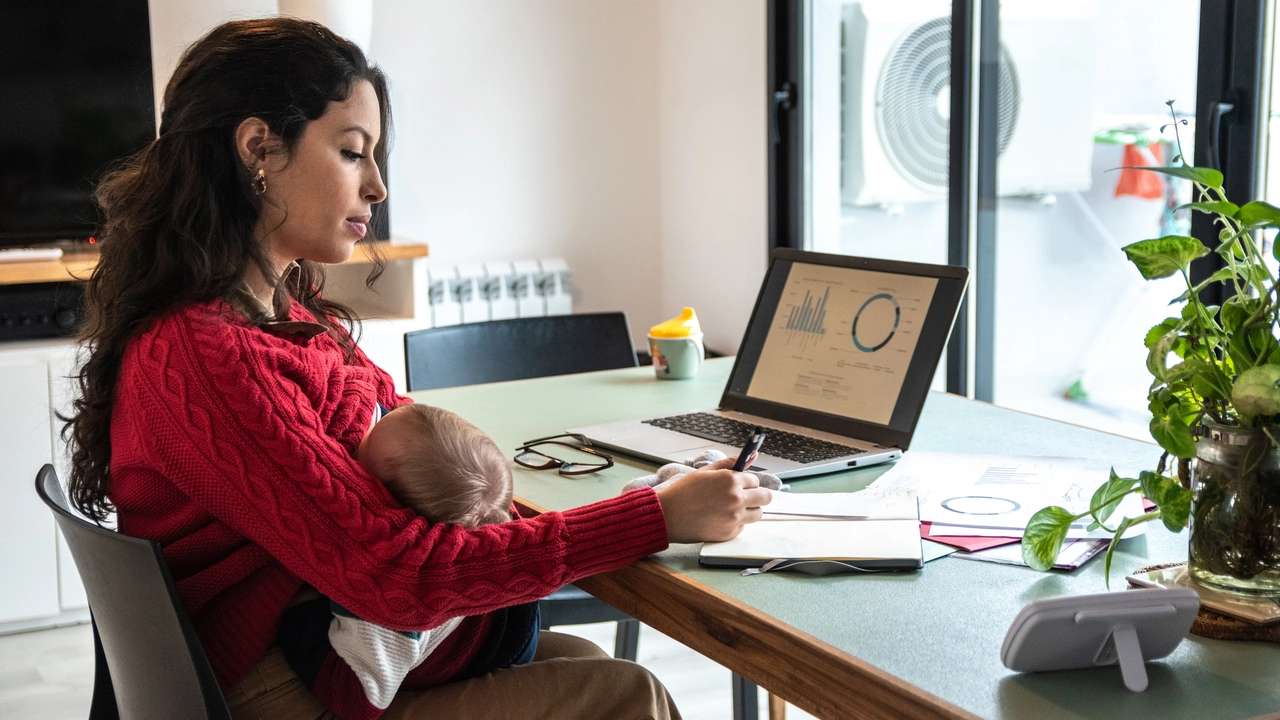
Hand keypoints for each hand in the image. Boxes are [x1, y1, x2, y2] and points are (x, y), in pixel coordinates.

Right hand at [654, 457, 772, 542]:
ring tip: (730, 509)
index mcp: (731, 480)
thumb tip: (753, 455)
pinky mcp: (730, 533)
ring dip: (749, 510)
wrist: (668, 515)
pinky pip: (743, 527)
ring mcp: (735, 518)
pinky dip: (736, 523)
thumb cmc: (684, 492)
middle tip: (744, 497)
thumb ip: (731, 463)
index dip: (747, 482)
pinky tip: (719, 519)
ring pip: (758, 514)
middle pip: (765, 497)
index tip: (738, 485)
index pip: (755, 480)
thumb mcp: (706, 471)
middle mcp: (736, 499)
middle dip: (757, 495)